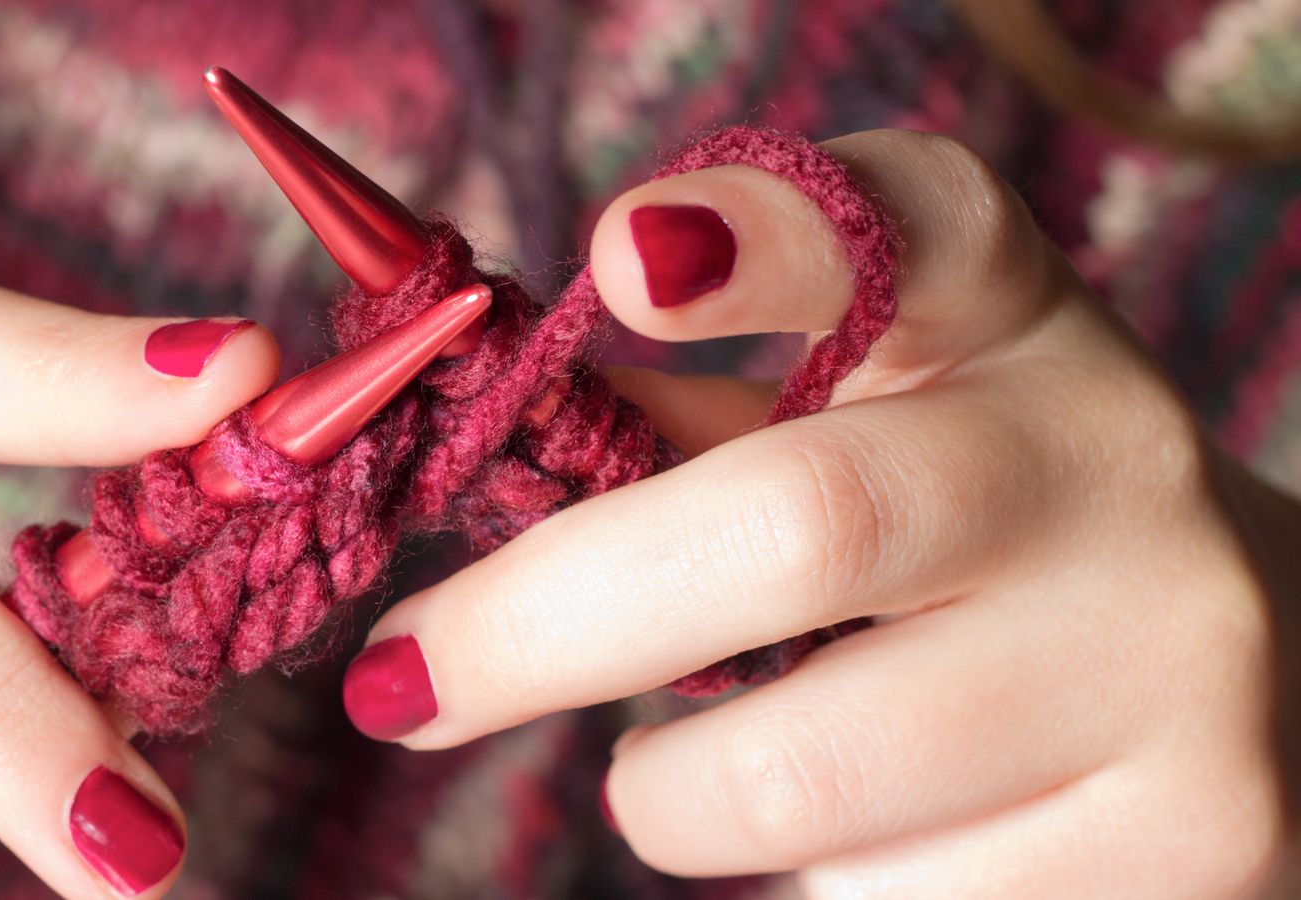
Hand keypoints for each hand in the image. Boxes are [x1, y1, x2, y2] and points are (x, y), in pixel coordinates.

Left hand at [341, 131, 1289, 896]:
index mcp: (1012, 326)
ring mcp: (1173, 664)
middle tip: (400, 683)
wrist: (1221, 677)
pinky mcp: (1190, 839)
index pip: (914, 225)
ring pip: (791, 781)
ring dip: (667, 794)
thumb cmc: (949, 544)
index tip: (615, 266)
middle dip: (542, 623)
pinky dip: (807, 880)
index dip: (757, 232)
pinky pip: (878, 898)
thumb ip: (684, 426)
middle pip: (797, 528)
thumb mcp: (850, 437)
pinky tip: (875, 827)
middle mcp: (1115, 467)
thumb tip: (464, 464)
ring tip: (701, 770)